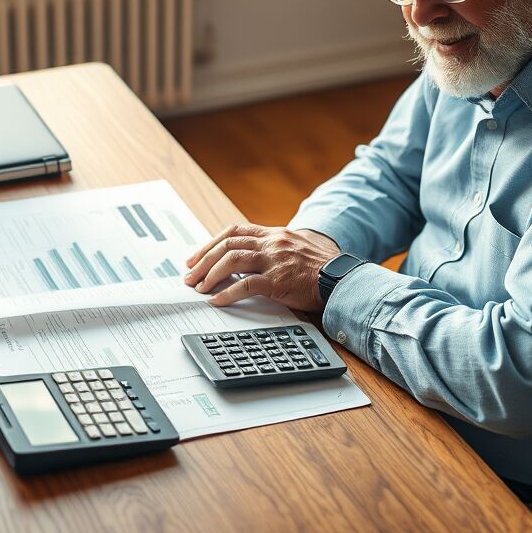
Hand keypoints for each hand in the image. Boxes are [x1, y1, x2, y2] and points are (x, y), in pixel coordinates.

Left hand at [183, 224, 341, 311]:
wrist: (342, 277)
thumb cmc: (321, 266)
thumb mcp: (297, 247)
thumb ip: (274, 248)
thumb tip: (251, 259)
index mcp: (274, 233)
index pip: (234, 231)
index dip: (211, 243)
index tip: (196, 256)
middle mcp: (271, 243)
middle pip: (227, 245)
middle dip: (203, 260)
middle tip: (190, 274)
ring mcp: (274, 260)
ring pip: (232, 260)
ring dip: (210, 275)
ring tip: (199, 288)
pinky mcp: (278, 280)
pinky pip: (245, 285)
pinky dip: (227, 293)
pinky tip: (217, 301)